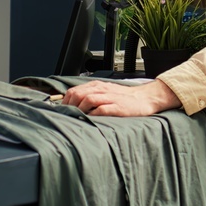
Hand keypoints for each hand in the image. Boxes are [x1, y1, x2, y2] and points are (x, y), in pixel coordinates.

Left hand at [61, 79, 181, 116]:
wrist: (144, 98)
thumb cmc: (123, 97)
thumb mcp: (105, 92)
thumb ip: (91, 95)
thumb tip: (73, 103)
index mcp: (97, 86)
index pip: (74, 90)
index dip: (65, 101)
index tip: (62, 110)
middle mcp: (102, 90)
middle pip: (78, 94)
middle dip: (70, 106)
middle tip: (67, 116)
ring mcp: (110, 98)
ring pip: (88, 100)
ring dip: (79, 109)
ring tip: (76, 118)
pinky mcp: (118, 107)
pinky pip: (102, 109)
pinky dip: (93, 114)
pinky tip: (89, 120)